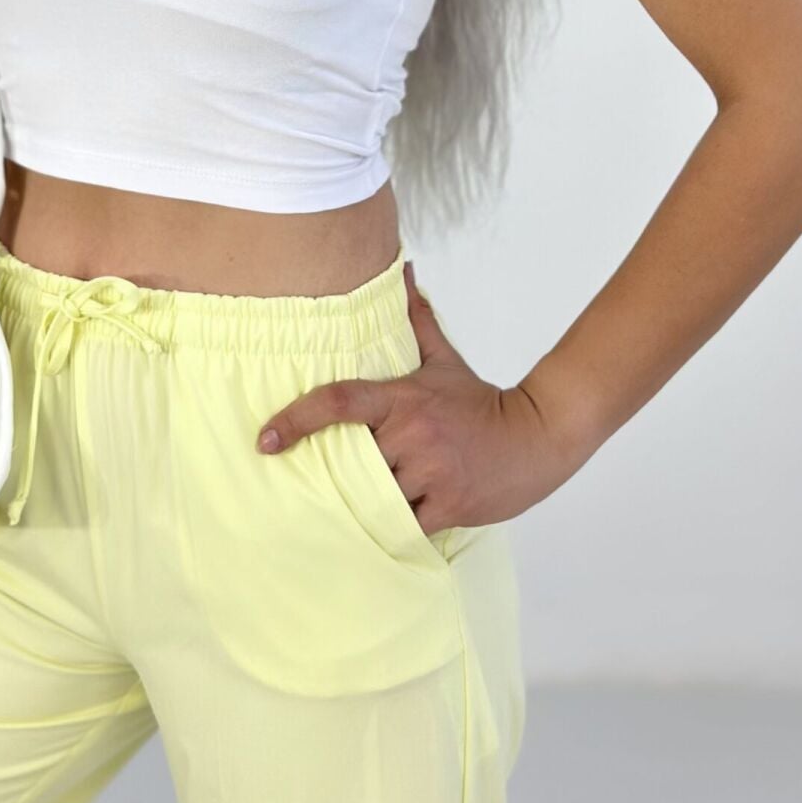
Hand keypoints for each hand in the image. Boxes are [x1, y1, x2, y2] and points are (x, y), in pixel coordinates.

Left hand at [256, 262, 585, 529]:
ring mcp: (429, 472)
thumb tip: (403, 269)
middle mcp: (412, 434)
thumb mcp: (444, 360)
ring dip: (362, 504)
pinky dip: (389, 529)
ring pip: (375, 497)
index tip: (265, 438)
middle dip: (339, 473)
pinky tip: (376, 533)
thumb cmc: (480, 401)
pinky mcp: (447, 506)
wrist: (536, 437)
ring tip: (342, 513)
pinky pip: (403, 525)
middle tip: (315, 484)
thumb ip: (417, 318)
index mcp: (403, 398)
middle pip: (352, 460)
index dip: (297, 418)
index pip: (340, 401)